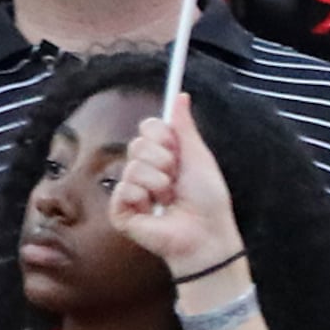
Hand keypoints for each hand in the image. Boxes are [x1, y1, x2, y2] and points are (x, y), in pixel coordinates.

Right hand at [102, 94, 243, 274]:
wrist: (206, 234)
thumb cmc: (208, 200)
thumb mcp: (198, 157)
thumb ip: (184, 127)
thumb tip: (181, 95)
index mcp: (162, 156)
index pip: (147, 128)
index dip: (161, 134)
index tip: (176, 147)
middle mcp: (144, 171)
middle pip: (137, 143)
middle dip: (162, 159)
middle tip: (175, 177)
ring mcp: (131, 191)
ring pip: (133, 166)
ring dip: (158, 182)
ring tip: (168, 199)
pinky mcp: (121, 211)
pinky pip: (124, 189)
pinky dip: (143, 197)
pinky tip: (154, 210)